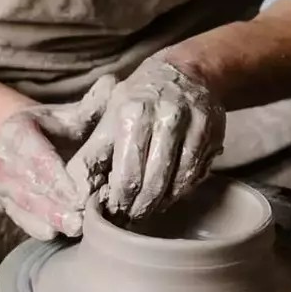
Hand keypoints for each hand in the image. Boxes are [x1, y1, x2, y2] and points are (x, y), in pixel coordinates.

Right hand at [0, 77, 115, 239]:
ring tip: (78, 227)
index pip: (36, 157)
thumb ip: (92, 104)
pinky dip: (42, 228)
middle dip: (59, 203)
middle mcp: (3, 159)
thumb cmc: (54, 127)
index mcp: (17, 132)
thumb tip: (114, 84)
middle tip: (85, 216)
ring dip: (52, 218)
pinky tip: (63, 233)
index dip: (57, 177)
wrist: (20, 139)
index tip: (80, 192)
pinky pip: (22, 221)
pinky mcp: (7, 206)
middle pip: (31, 186)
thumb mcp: (70, 113)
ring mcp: (4, 185)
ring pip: (26, 206)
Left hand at [67, 57, 224, 220]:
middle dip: (139, 207)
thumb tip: (76, 193)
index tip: (111, 213)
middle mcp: (167, 117)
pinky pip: (197, 174)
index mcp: (134, 113)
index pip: (127, 173)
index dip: (118, 200)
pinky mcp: (214, 135)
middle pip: (154, 181)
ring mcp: (194, 126)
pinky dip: (182, 190)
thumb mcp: (107, 118)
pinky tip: (168, 196)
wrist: (185, 72)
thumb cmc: (138, 100)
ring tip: (146, 211)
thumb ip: (91, 155)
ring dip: (161, 203)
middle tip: (129, 220)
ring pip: (179, 182)